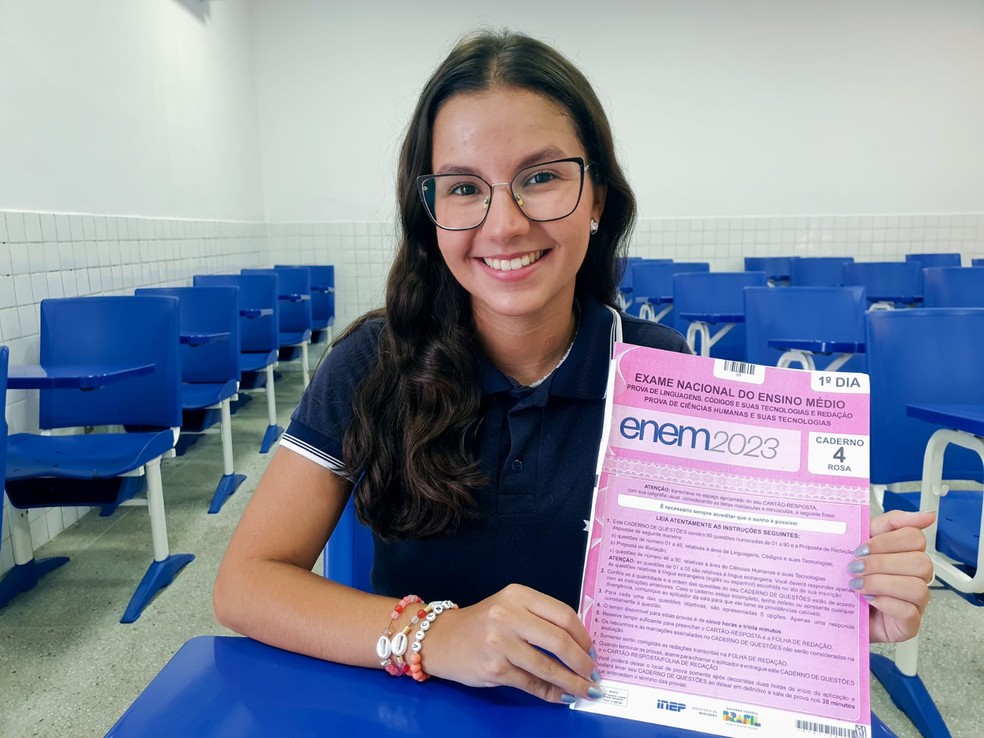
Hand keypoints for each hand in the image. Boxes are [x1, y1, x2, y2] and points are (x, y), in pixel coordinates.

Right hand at [424, 584, 599, 702]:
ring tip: (586, 690)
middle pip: (559, 640)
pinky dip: (551, 693)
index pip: (563, 614)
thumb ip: (540, 618)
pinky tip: (563, 696)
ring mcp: (500, 643)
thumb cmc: (483, 623)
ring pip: (548, 666)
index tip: (593, 650)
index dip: (584, 636)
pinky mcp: (494, 668)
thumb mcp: (510, 607)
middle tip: (594, 673)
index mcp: (518, 595)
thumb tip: (580, 645)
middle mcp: (509, 615)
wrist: (442, 639)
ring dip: (572, 682)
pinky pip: (532, 684)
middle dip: (583, 661)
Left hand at [850, 510, 935, 642]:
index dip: (887, 541)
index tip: (862, 546)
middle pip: (920, 562)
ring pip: (917, 586)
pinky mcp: (909, 623)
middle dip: (881, 562)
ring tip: (856, 584)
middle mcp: (916, 576)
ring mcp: (915, 601)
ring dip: (881, 582)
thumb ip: (888, 524)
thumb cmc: (851, 574)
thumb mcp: (861, 542)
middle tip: (855, 567)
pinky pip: (909, 611)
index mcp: (905, 553)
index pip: (915, 537)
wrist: (835, 608)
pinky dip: (885, 602)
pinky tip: (868, 599)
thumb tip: (927, 515)